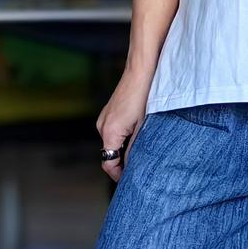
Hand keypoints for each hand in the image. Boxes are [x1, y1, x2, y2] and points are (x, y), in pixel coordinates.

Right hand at [96, 65, 151, 181]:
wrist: (141, 68)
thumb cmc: (145, 95)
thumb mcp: (144, 126)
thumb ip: (135, 149)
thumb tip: (132, 167)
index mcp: (109, 132)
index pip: (108, 164)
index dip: (120, 175)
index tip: (132, 179)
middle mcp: (102, 126)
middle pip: (109, 154)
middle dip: (123, 161)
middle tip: (142, 164)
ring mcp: (104, 117)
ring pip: (112, 142)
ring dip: (124, 147)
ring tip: (143, 145)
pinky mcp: (109, 111)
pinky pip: (113, 131)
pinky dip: (123, 136)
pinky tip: (138, 131)